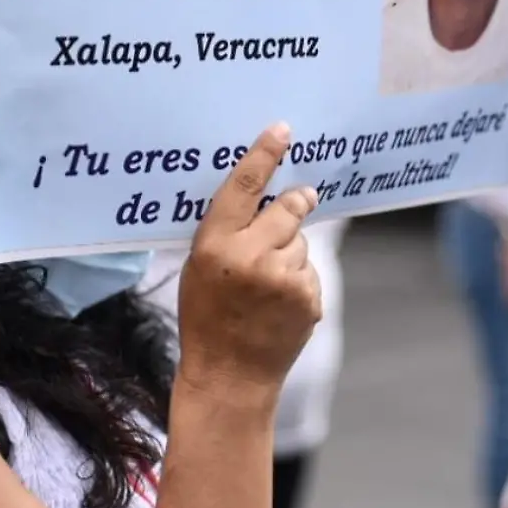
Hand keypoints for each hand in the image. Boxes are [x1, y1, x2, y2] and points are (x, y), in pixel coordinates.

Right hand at [178, 124, 322, 395]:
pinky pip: (309, 271)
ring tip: (267, 285)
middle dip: (295, 203)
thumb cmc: (206, 317)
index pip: (244, 187)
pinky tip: (279, 304)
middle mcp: (252, 256)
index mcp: (215, 245)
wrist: (230, 376)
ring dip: (290, 252)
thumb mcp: (198, 268)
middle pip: (289, 208)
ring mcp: (284, 279)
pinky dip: (299, 280)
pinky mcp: (308, 298)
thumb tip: (267, 200)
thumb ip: (227, 233)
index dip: (264, 155)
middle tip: (301, 199)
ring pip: (301, 242)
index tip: (282, 130)